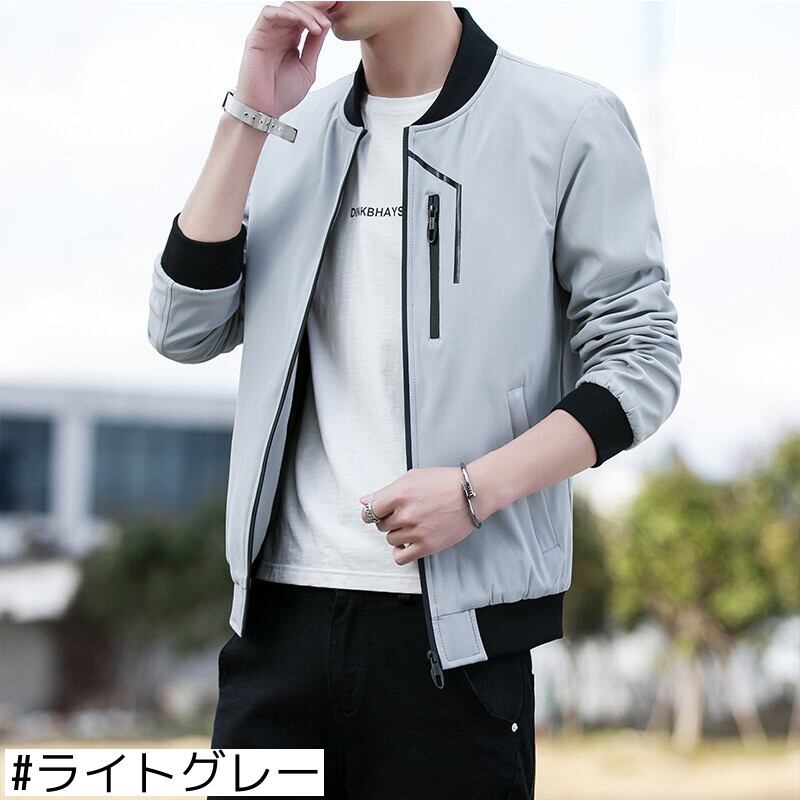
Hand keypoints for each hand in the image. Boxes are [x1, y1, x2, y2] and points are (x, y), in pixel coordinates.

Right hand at [234, 1, 335, 116]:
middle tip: (333, 6)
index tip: (339, 6)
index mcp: (292, 40)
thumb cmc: (283, 94)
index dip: (322, 10)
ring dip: (305, 13)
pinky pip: (269, 13)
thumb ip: (314, 46)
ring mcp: (268, 33)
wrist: (264, 110)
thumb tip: (325, 25)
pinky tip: (301, 22)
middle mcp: (280, 33)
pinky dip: (286, 13)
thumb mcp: (307, 68)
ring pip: (287, 8)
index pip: (307, 18)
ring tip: (320, 26)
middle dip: (317, 6)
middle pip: (298, 8)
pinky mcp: (256, 35)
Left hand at [358, 467, 479, 565]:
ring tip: (413, 524)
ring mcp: (416, 531)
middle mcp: (405, 513)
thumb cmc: (443, 482)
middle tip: (404, 514)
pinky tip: (407, 542)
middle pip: (381, 526)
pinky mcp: (427, 546)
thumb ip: (385, 491)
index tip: (379, 513)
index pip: (371, 511)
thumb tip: (364, 501)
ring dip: (398, 533)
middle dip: (389, 521)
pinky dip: (400, 551)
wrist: (472, 494)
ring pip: (391, 539)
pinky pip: (401, 557)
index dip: (372, 513)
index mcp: (399, 494)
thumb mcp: (412, 478)